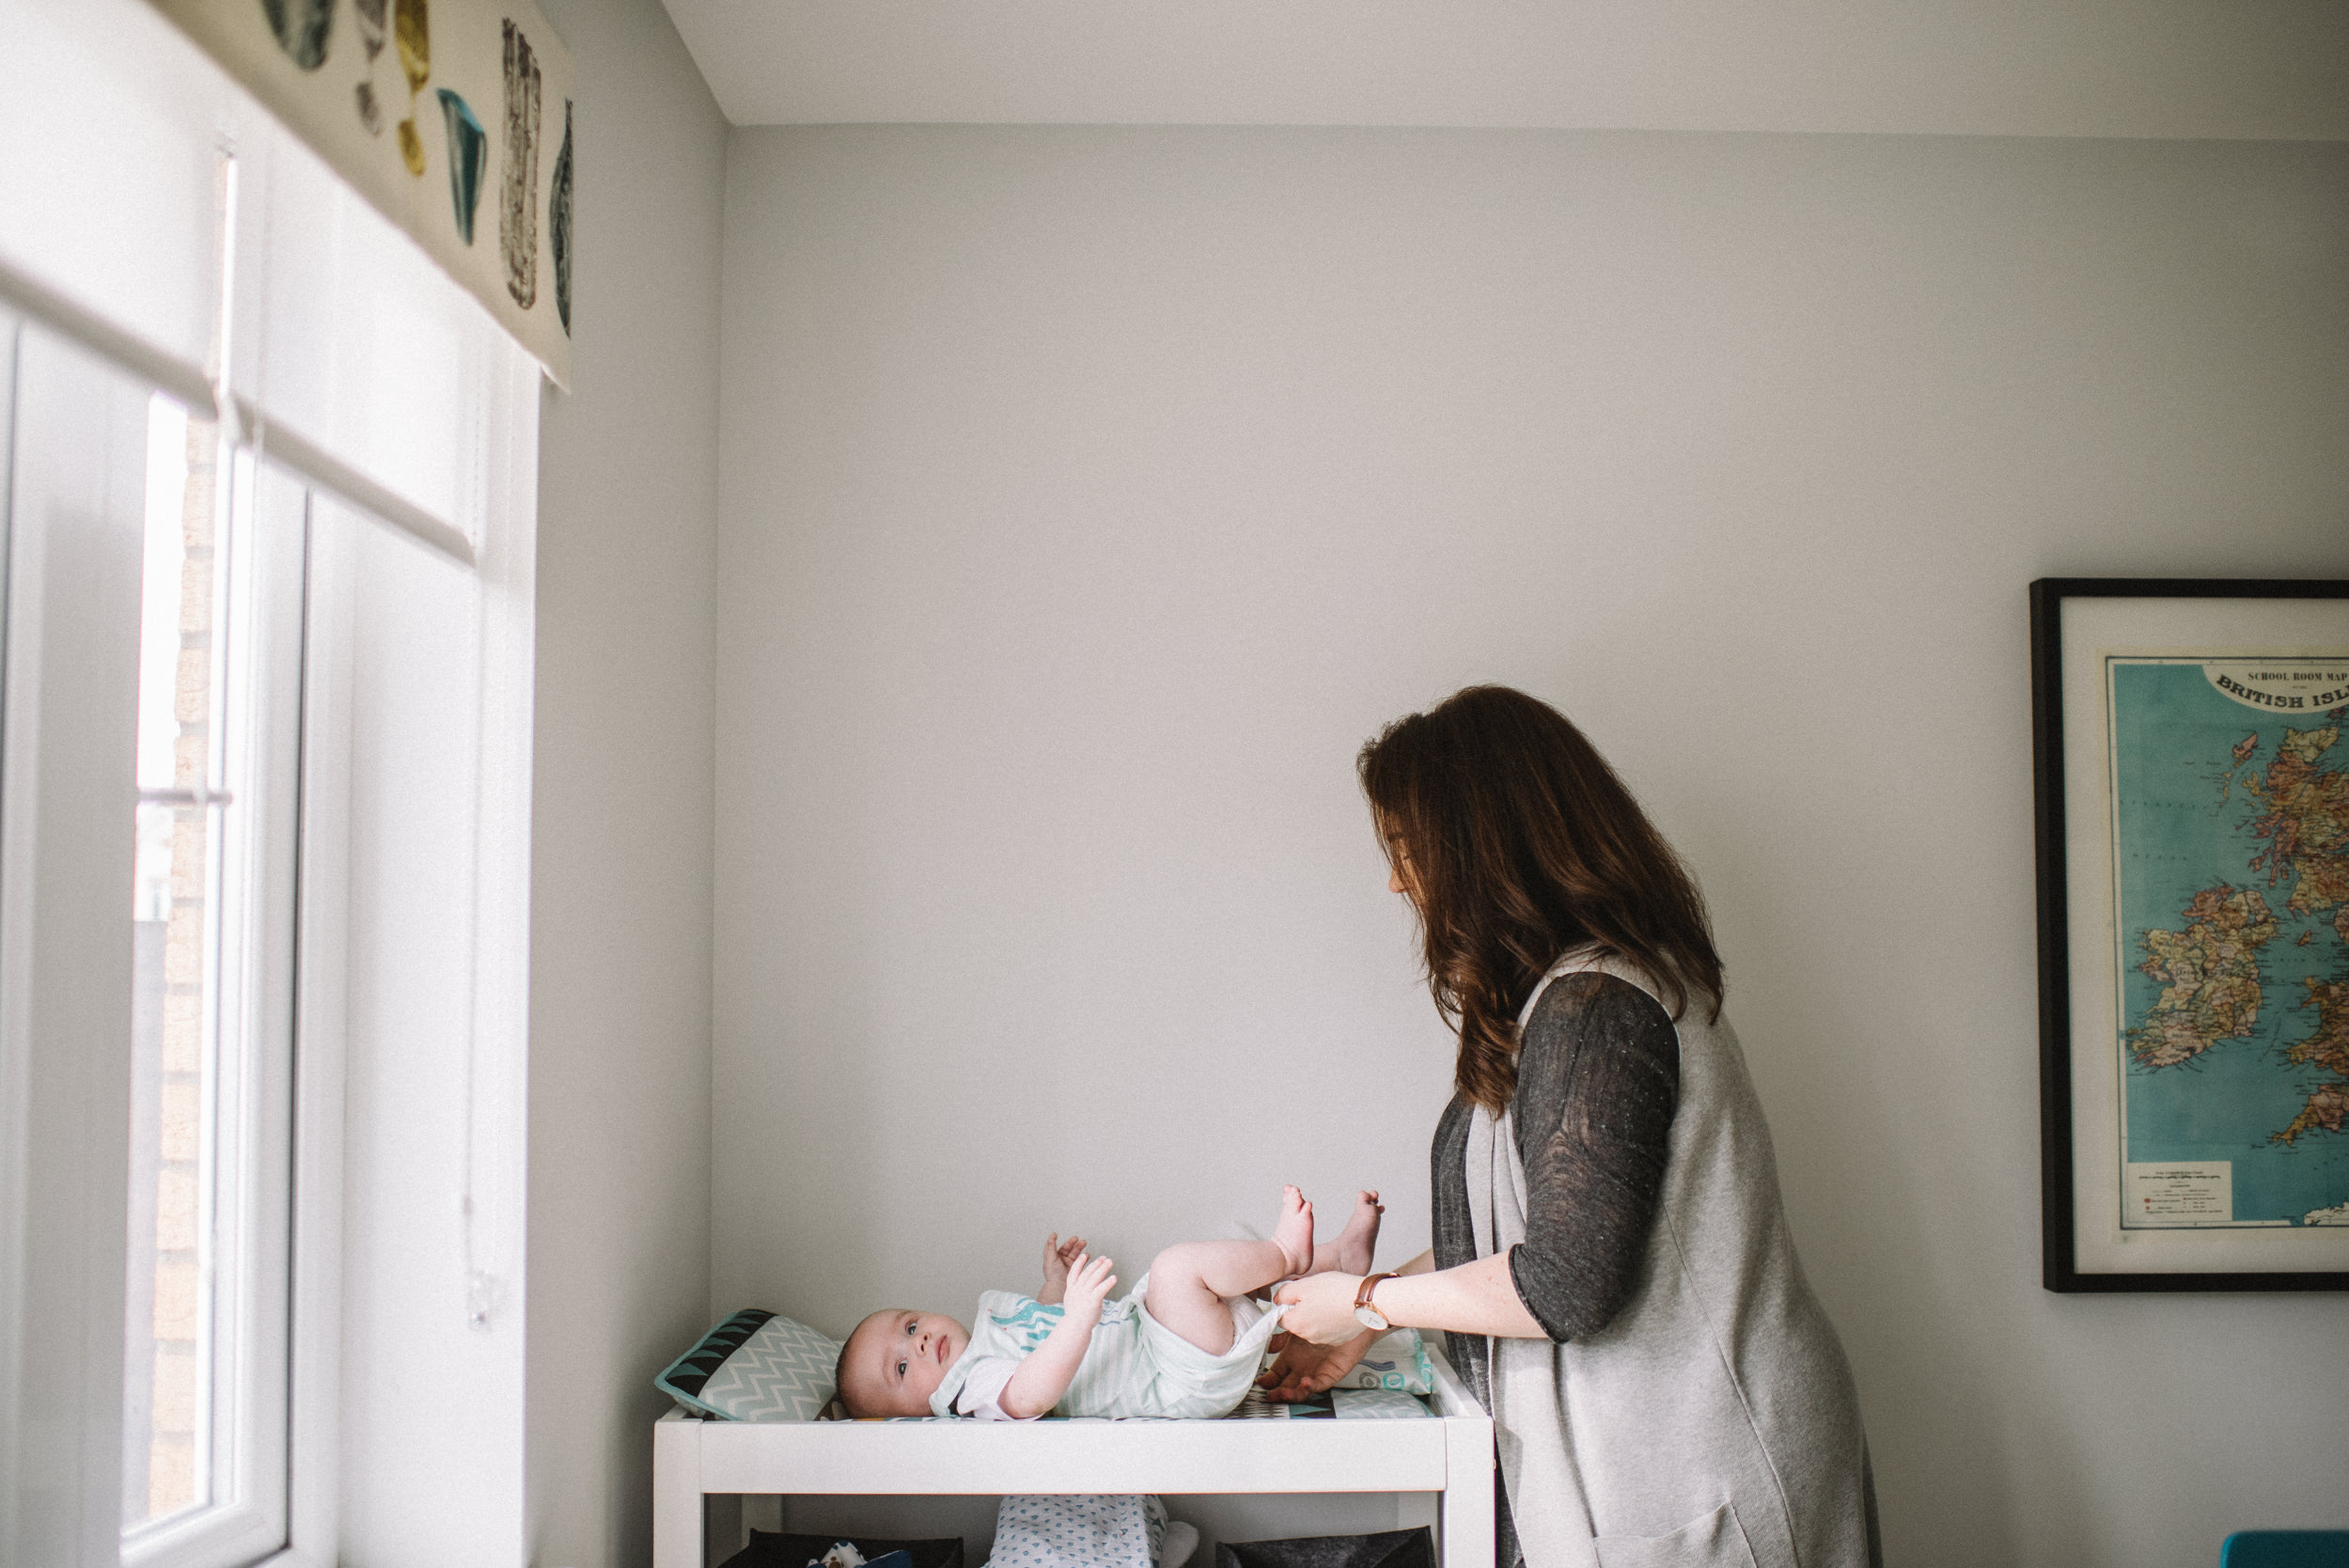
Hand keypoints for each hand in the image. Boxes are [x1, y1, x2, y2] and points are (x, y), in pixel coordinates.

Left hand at [1040, 1232, 1087, 1299]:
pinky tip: (1086, 1255)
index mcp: (1052, 1257)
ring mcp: (1067, 1265)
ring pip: (1074, 1253)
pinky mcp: (1074, 1269)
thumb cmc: (1053, 1275)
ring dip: (1079, 1247)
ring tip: (1084, 1243)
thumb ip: (1050, 1247)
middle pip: (1066, 1248)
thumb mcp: (1050, 1259)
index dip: (1055, 1240)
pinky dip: (1084, 1257)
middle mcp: (1059, 1261)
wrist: (1060, 1287)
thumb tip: (1051, 1237)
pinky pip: (1080, 1261)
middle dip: (1072, 1242)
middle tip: (1076, 1239)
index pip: (1053, 1246)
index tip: (1056, 1234)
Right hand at [1061, 1252, 1116, 1317]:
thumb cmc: (1076, 1316)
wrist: (1075, 1328)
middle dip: (1096, 1264)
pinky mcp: (1092, 1301)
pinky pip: (1101, 1289)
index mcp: (1071, 1289)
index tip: (1084, 1255)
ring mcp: (1084, 1295)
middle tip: (1104, 1258)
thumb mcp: (1071, 1301)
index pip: (1074, 1272)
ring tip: (1110, 1262)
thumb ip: (1077, 1292)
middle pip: (1087, 1273)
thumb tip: (1083, 1287)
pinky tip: (1114, 1277)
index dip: (1079, 1263)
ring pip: (1094, 1278)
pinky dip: (1108, 1282)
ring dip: (1103, 1268)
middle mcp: (1077, 1290)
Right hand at [1257, 1329, 1374, 1401]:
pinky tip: (1304, 1382)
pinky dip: (1311, 1386)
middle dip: (1277, 1393)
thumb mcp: (1295, 1325)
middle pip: (1287, 1385)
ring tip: (1283, 1393)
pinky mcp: (1330, 1374)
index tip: (1261, 1382)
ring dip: (1292, 1394)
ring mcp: (1315, 1371)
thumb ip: (1280, 1336)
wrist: (1348, 1314)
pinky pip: (1320, 1384)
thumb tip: (1268, 1347)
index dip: (1268, 1379)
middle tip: (1270, 1396)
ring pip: (1301, 1389)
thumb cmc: (1323, 1318)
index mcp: (1291, 1356)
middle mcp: (1302, 1366)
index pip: (1276, 1373)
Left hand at [1272, 1269, 1364, 1344]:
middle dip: (1301, 1310)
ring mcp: (1325, 1339)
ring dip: (1316, 1315)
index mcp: (1296, 1324)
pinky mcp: (1339, 1338)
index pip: (1280, 1317)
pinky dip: (1330, 1321)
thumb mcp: (1303, 1285)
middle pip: (1297, 1323)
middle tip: (1313, 1295)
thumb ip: (1284, 1293)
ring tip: (1327, 1299)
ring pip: (1313, 1326)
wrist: (1366, 1300)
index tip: (1295, 1296)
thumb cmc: (1336, 1291)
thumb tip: (1278, 1300)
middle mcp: (1308, 1336)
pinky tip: (1337, 1308)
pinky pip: (1328, 1330)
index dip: (1287, 1304)